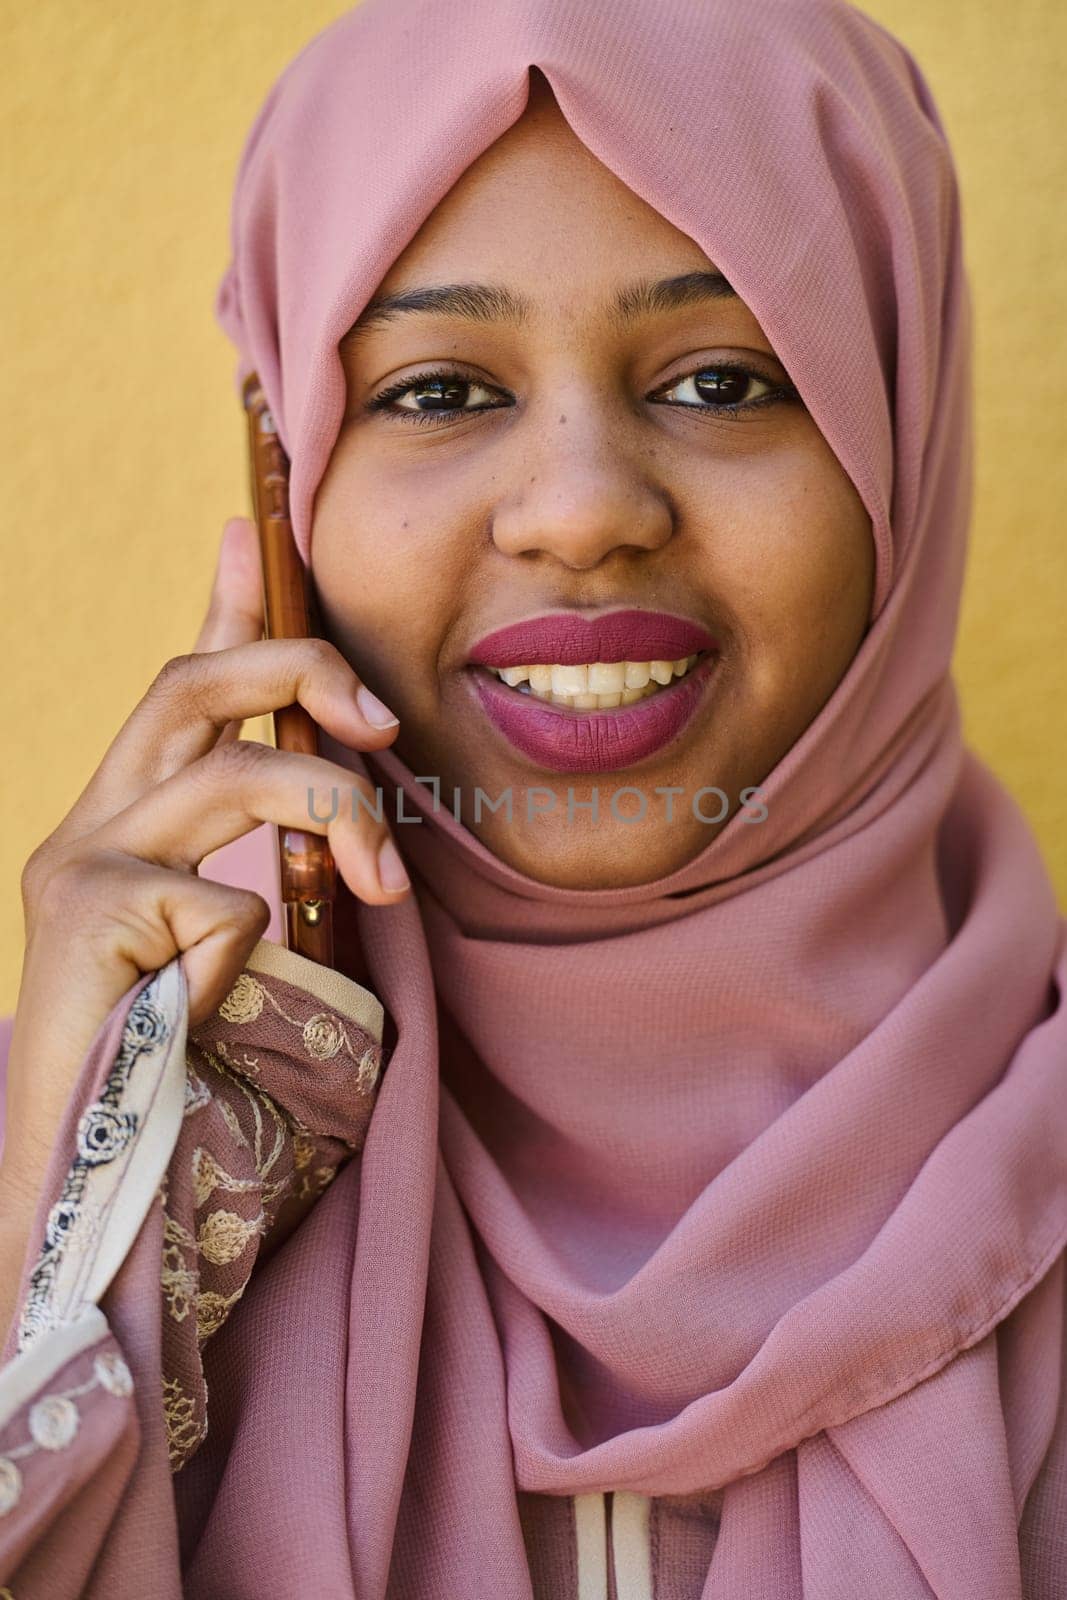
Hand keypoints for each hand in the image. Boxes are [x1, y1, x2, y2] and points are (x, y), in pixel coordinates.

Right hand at [3, 517, 406, 1189]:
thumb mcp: (236, 952)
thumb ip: (269, 878)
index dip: (222, 607)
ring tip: (379, 883)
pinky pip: (226, 902)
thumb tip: (346, 837)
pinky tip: (208, 1016)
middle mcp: (92, 825)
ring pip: (234, 774)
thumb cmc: (177, 1077)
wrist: (78, 1190)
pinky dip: (252, 957)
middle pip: (190, 681)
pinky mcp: (82, 916)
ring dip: (335, 815)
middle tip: (382, 719)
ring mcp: (79, 865)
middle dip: (299, 668)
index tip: (253, 533)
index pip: (180, 686)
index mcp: (129, 824)